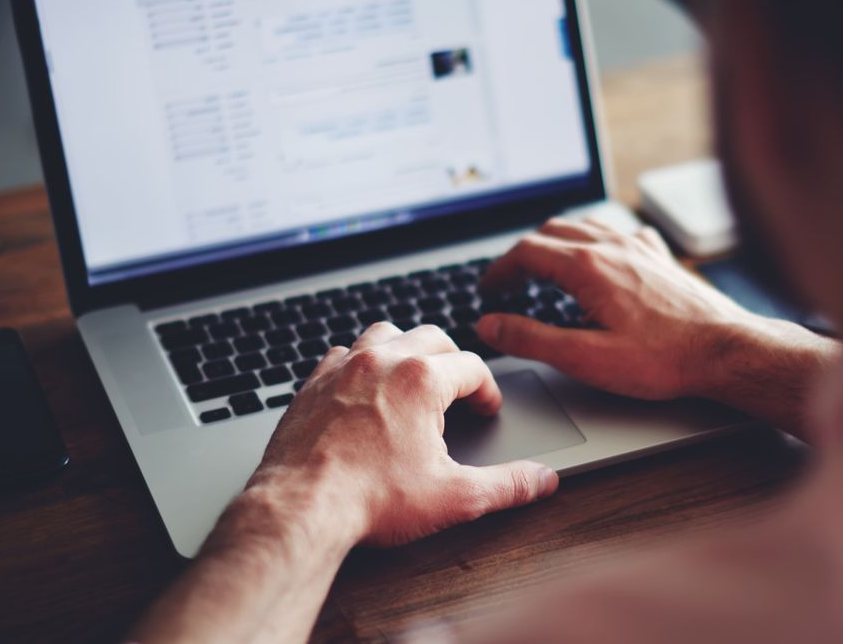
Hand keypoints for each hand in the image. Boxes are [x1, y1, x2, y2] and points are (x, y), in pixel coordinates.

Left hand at [245, 323, 559, 548]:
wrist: (301, 509)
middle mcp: (382, 361)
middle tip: (459, 389)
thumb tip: (542, 480)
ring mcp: (342, 368)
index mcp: (422, 379)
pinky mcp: (311, 384)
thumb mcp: (454, 497)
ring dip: (405, 349)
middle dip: (452, 360)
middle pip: (432, 337)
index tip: (486, 410)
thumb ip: (506, 485)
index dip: (487, 390)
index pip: (472, 367)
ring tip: (414, 376)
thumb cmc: (371, 500)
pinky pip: (341, 353)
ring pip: (384, 333)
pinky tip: (362, 388)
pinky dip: (358, 363)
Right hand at [477, 219, 838, 435]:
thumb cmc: (663, 359)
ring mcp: (639, 246)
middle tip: (509, 282)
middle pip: (550, 233)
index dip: (499, 271)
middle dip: (522, 255)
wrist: (726, 350)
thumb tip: (491, 325)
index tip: (488, 290)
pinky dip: (594, 239)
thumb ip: (531, 339)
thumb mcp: (585, 358)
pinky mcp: (660, 256)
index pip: (525, 252)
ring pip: (583, 226)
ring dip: (555, 242)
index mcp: (587, 267)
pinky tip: (599, 257)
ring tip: (543, 267)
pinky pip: (618, 231)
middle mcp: (612, 246)